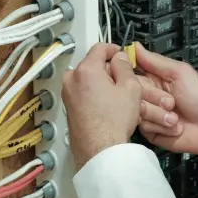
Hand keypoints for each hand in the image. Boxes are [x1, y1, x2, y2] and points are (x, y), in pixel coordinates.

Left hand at [62, 43, 142, 169]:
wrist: (100, 150)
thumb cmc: (113, 123)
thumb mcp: (130, 88)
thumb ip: (124, 67)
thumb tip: (119, 58)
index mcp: (86, 70)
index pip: (99, 47)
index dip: (114, 49)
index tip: (120, 54)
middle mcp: (71, 80)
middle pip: (92, 64)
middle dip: (107, 68)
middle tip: (123, 79)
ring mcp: (68, 94)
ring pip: (87, 79)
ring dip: (100, 82)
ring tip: (116, 96)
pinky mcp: (68, 107)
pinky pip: (82, 93)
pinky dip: (93, 94)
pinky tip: (107, 107)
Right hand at [134, 42, 197, 156]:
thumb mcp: (180, 73)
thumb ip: (155, 61)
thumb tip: (135, 46)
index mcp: (154, 78)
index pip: (131, 71)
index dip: (129, 74)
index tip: (136, 76)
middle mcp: (148, 94)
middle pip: (132, 91)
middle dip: (154, 97)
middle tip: (171, 102)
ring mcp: (148, 112)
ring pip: (137, 110)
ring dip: (159, 114)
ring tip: (175, 117)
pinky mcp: (149, 130)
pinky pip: (144, 126)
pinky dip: (161, 126)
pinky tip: (174, 127)